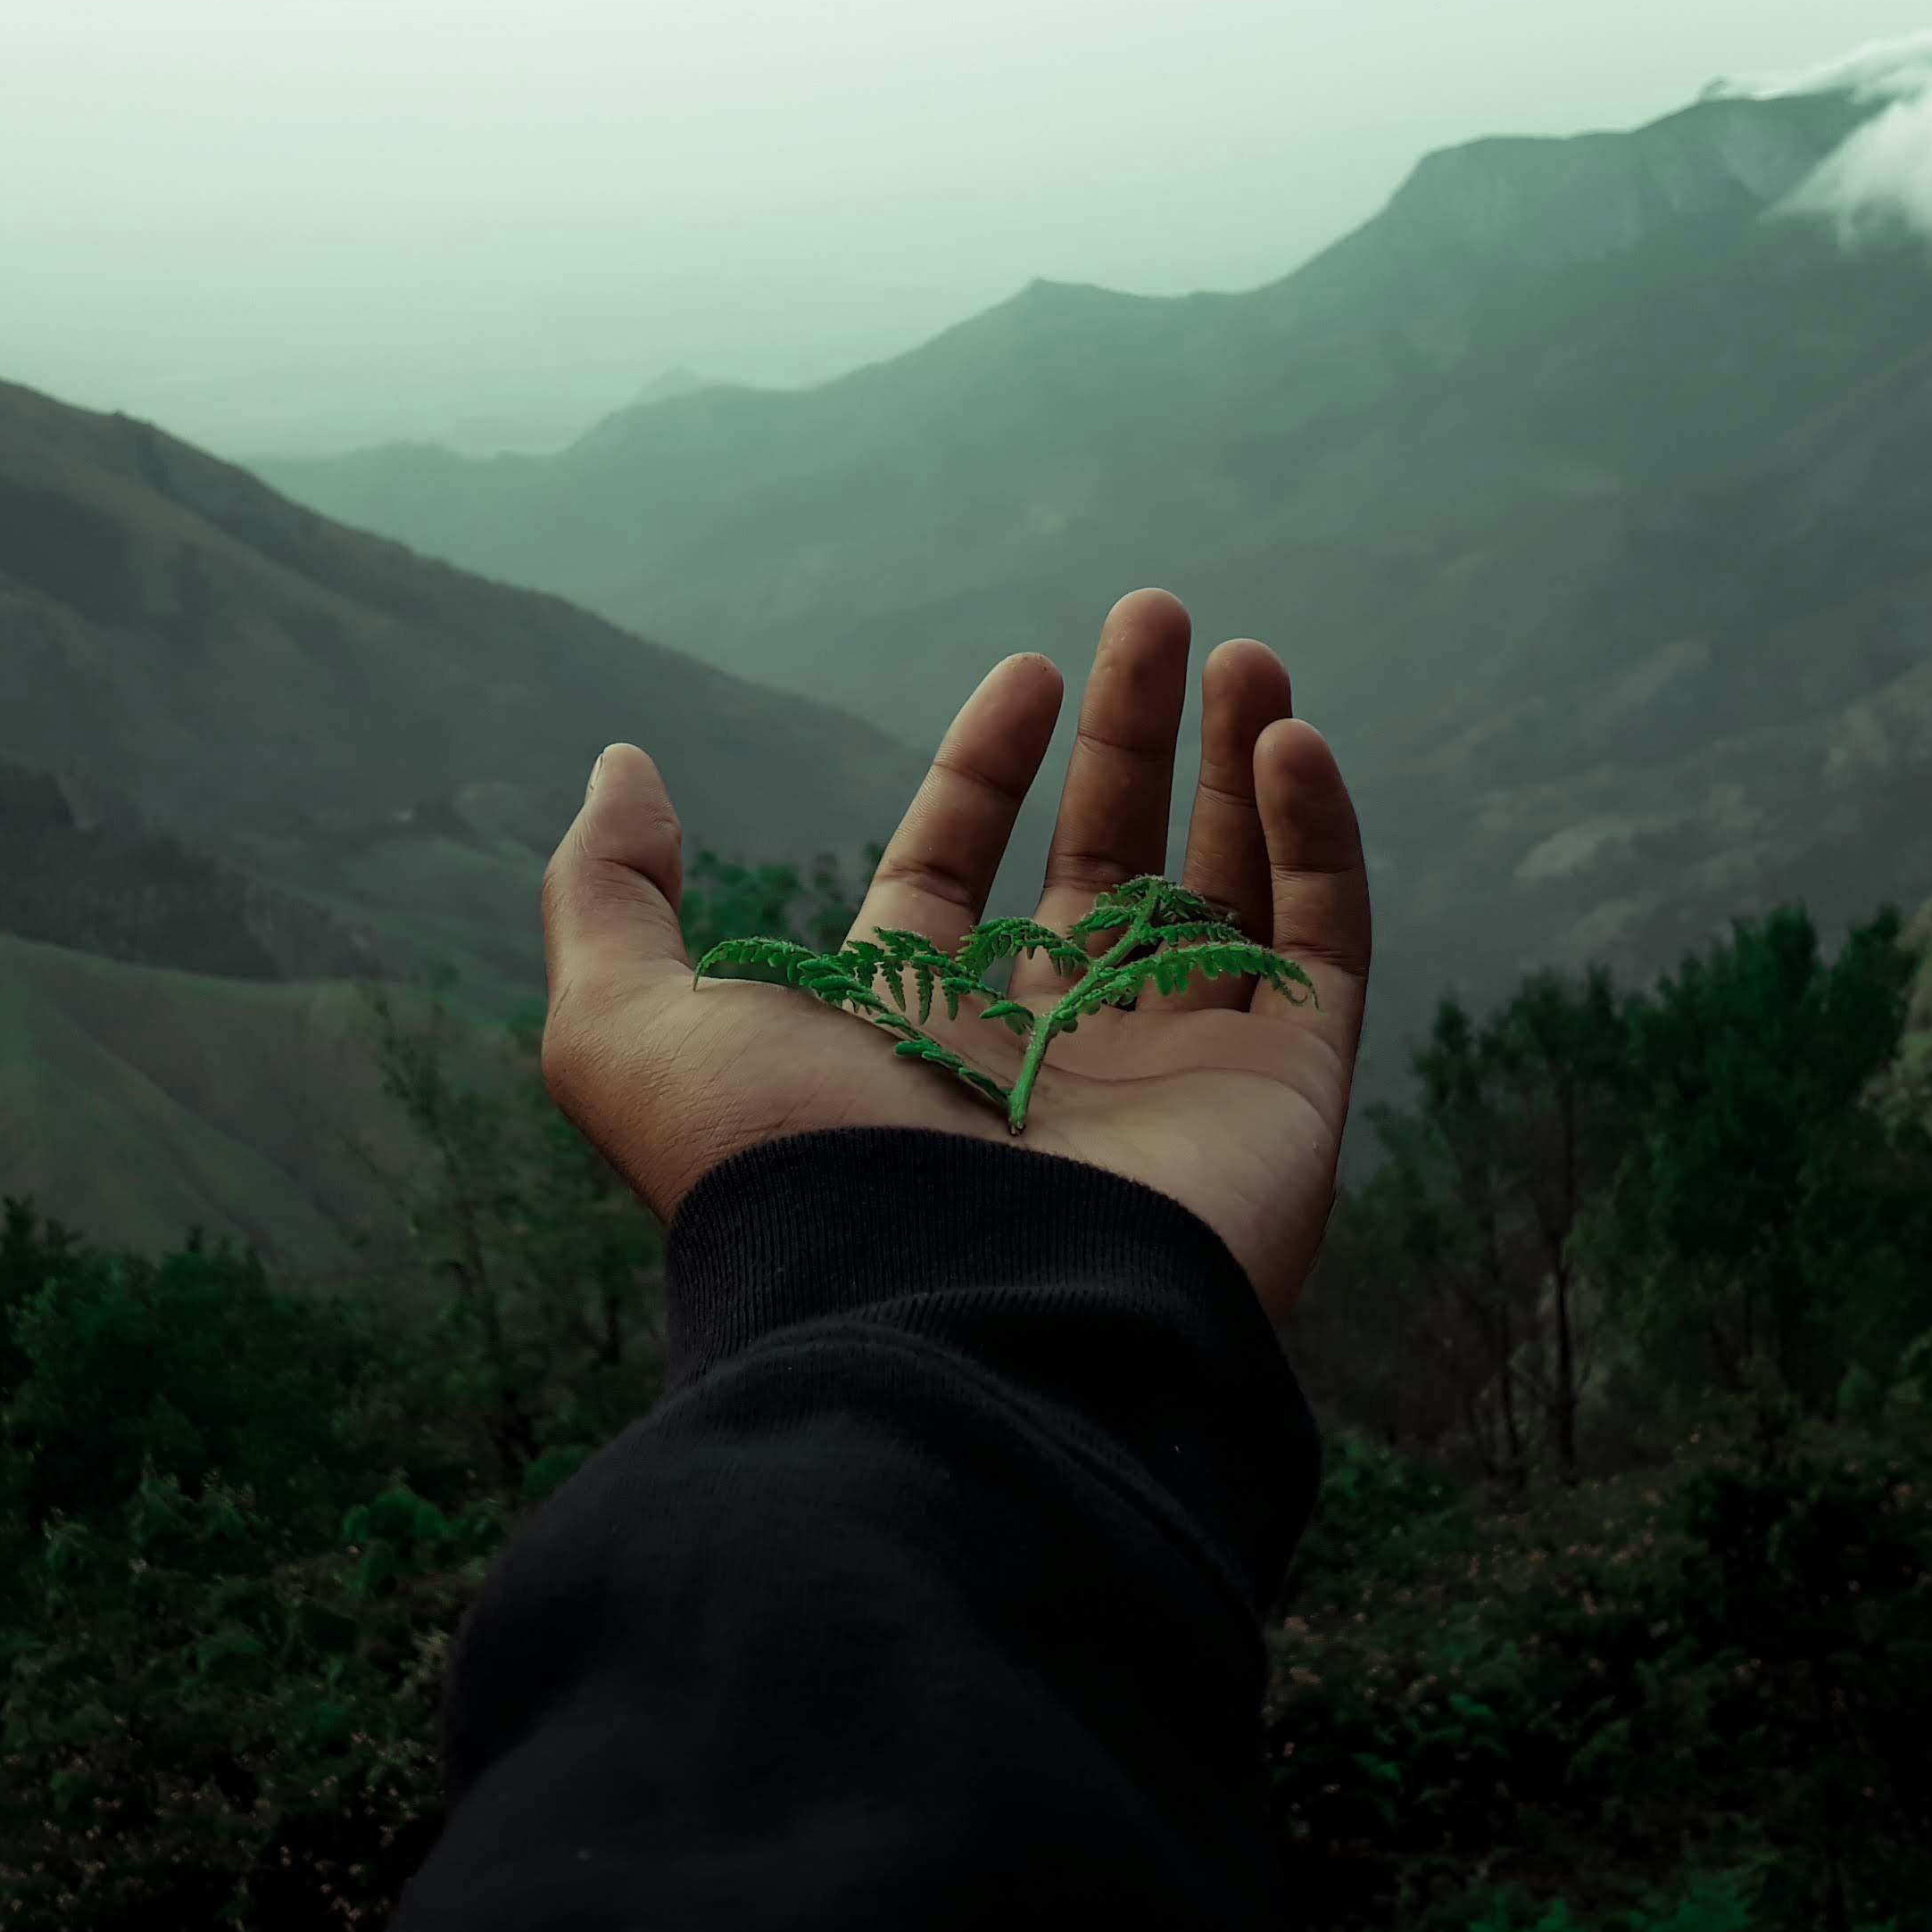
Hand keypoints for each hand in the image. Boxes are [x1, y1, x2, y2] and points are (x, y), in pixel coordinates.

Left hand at [538, 588, 1369, 1313]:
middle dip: (1130, 736)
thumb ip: (611, 896)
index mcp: (913, 1036)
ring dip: (1240, 764)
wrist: (946, 1319)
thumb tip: (624, 767)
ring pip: (1226, 888)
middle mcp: (1048, 1053)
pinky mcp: (1285, 1094)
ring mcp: (1174, 1075)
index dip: (988, 766)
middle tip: (1153, 611)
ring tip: (1252, 653)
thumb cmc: (789, 1179)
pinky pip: (1320, 943)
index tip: (1028, 669)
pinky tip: (1288, 738)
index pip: (960, 872)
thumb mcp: (630, 1031)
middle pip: (1103, 859)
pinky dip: (1317, 836)